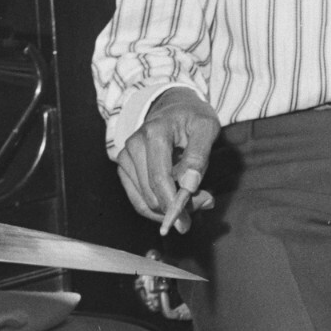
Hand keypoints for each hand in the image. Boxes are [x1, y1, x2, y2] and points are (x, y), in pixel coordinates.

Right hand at [115, 87, 219, 232]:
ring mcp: (125, 156)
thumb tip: (189, 186)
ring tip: (192, 203)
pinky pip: (137, 198)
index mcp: (155, 132)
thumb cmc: (194, 118)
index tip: (187, 223)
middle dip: (176, 208)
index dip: (173, 204)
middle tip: (203, 205)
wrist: (174, 107)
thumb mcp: (207, 127)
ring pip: (143, 200)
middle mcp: (134, 144)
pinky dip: (156, 207)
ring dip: (167, 210)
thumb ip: (199, 155)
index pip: (160, 178)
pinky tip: (174, 202)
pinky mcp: (123, 167)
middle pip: (152, 192)